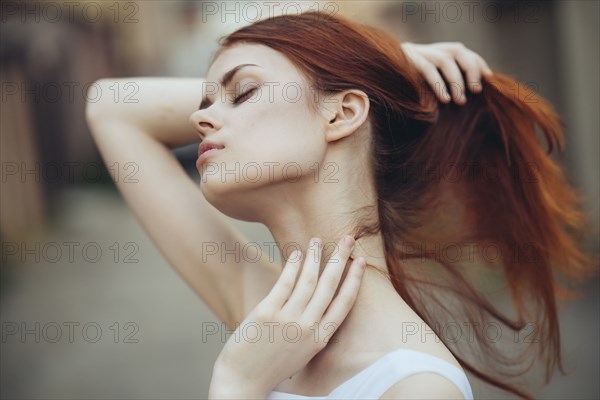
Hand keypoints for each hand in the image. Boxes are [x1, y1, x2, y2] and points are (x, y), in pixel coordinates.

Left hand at [208, 236, 365, 398]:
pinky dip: (293, 266)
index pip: (344, 302)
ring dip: (316, 256)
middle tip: (349, 238)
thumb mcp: (302, 352)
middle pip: (330, 286)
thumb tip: (316, 299)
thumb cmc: (271, 366)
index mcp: (320, 339)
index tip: (361, 260)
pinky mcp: (267, 313)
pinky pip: (284, 283)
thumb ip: (311, 328)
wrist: (243, 381)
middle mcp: (308, 328)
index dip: (354, 279)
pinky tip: (297, 253)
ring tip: (318, 240)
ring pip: (308, 280)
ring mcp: (288, 319)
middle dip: (340, 259)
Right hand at [401, 41, 493, 104]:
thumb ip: (445, 83)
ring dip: (456, 82)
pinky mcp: (408, 61)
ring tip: (460, 101)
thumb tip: (469, 93)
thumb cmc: (406, 88)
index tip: (487, 78)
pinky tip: (443, 100)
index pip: (463, 52)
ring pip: (445, 61)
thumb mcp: (429, 84)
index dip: (477, 63)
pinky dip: (438, 85)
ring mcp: (418, 52)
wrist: (378, 78)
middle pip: (458, 52)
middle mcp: (430, 48)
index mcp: (437, 51)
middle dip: (470, 71)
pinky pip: (428, 70)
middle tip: (476, 91)